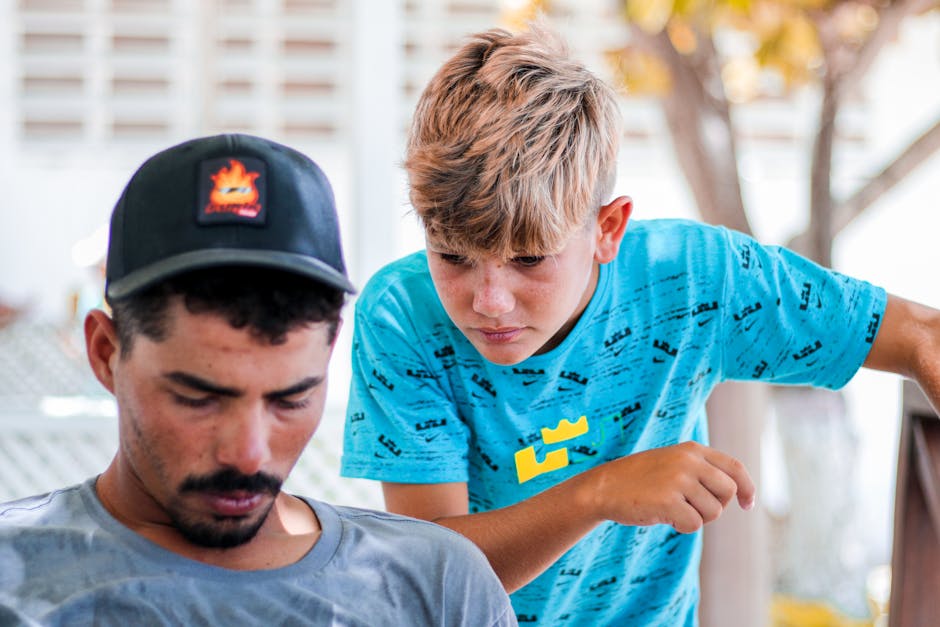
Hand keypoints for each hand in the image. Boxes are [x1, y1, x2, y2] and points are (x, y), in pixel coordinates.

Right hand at [585, 441, 754, 533]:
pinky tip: (664, 517)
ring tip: (672, 509)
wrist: (603, 487)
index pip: (734, 468)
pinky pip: (694, 524)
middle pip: (727, 493)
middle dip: (716, 507)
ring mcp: (679, 480)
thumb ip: (700, 470)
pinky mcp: (669, 501)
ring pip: (713, 512)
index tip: (747, 505)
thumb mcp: (671, 463)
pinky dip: (682, 527)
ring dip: (696, 518)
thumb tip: (736, 491)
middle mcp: (689, 461)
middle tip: (693, 508)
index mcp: (692, 450)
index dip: (747, 488)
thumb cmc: (639, 479)